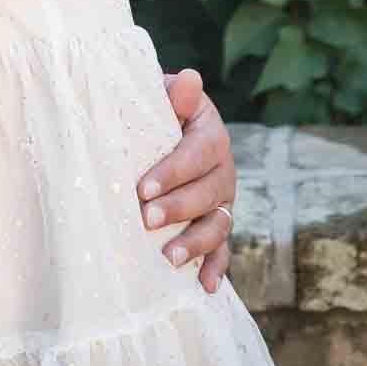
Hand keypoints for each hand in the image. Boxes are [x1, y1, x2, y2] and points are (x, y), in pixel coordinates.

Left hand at [137, 68, 237, 293]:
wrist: (161, 126)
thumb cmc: (155, 110)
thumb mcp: (162, 96)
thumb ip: (174, 94)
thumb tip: (188, 78)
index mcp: (211, 135)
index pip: (197, 154)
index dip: (173, 171)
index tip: (143, 188)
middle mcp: (223, 170)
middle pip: (209, 193)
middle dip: (178, 208)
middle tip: (145, 219)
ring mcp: (222, 200)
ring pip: (217, 224)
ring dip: (196, 243)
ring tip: (168, 258)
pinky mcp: (215, 224)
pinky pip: (222, 249)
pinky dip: (216, 268)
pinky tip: (204, 287)